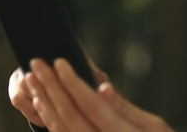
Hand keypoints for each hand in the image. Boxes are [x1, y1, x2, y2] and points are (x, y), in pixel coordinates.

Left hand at [25, 59, 172, 131]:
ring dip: (44, 101)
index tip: (59, 61)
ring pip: (60, 128)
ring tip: (32, 78)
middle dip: (50, 87)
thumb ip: (124, 109)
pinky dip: (49, 119)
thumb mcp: (154, 127)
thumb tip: (102, 87)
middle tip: (36, 63)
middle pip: (70, 115)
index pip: (90, 105)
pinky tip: (41, 102)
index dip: (72, 82)